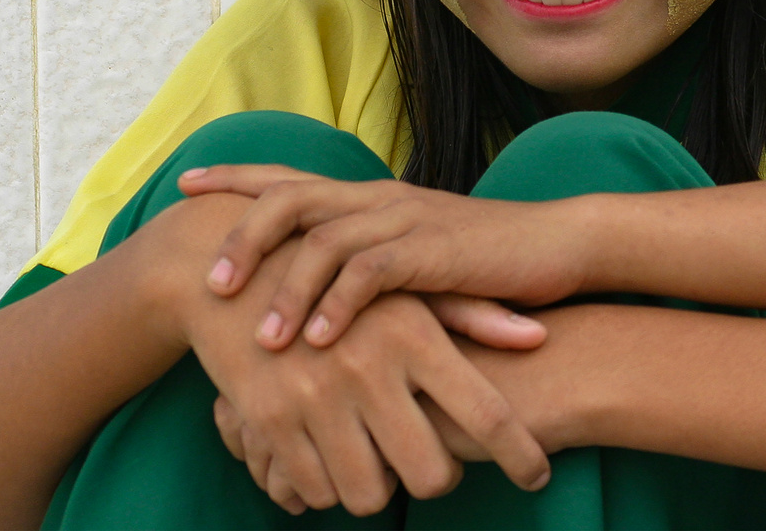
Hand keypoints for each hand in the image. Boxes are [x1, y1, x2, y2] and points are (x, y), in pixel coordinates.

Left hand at [179, 164, 590, 350]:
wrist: (559, 244)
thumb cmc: (485, 261)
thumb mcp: (415, 257)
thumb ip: (368, 265)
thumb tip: (321, 294)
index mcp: (370, 195)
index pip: (289, 176)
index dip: (233, 177)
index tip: (181, 184)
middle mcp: (379, 198)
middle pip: (289, 199)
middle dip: (240, 238)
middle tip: (207, 285)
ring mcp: (405, 219)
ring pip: (323, 239)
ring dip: (285, 288)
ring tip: (261, 338)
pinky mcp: (434, 251)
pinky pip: (371, 273)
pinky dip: (338, 305)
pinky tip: (318, 342)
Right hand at [187, 267, 550, 515]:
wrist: (228, 269)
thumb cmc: (337, 279)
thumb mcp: (403, 288)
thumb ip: (471, 313)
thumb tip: (536, 335)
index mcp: (412, 335)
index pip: (485, 413)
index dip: (520, 454)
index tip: (537, 476)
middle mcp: (368, 369)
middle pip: (432, 473)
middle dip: (441, 480)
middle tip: (437, 466)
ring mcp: (315, 399)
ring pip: (370, 495)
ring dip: (380, 488)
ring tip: (380, 458)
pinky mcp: (267, 422)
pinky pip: (314, 491)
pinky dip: (327, 486)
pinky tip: (333, 457)